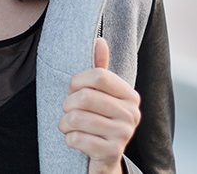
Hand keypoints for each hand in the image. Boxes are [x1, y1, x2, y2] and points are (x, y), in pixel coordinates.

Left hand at [58, 38, 140, 173]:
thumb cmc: (99, 119)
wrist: (105, 157)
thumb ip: (100, 70)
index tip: (72, 89)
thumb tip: (100, 41)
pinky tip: (75, 140)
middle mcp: (132, 113)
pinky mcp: (112, 153)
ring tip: (68, 125)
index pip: (99, 76)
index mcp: (130, 95)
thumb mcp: (101, 95)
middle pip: (85, 97)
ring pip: (77, 119)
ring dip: (64, 123)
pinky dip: (69, 139)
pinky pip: (77, 139)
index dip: (77, 81)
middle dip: (67, 104)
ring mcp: (124, 134)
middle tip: (68, 109)